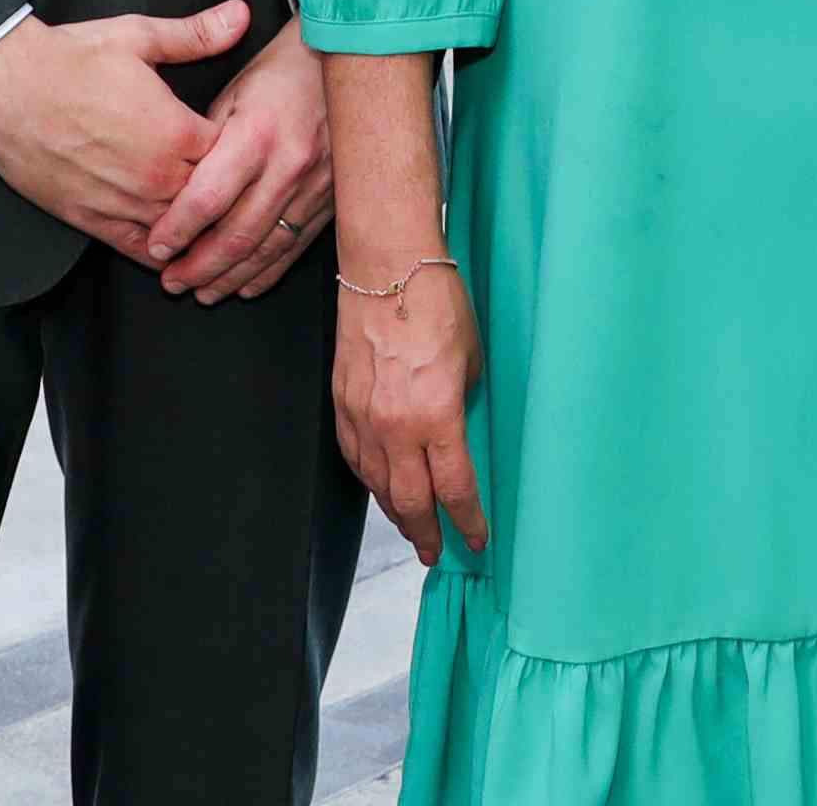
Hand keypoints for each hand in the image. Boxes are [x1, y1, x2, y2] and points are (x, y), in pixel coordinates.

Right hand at [0, 0, 247, 262]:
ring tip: (214, 228)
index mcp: (176, 130)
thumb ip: (195, 34)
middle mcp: (156, 174)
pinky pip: (140, 250)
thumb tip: (241, 15)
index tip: (244, 146)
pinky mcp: (92, 220)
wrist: (4, 85)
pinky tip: (174, 253)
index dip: (241, 151)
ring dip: (197, 228)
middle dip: (224, 193)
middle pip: (212, 199)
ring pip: (181, 230)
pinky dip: (161, 254)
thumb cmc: (69, 59)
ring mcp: (124, 202)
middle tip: (237, 193)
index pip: (233, 155)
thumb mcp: (138, 37)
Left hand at [143, 16, 333, 303]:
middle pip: (237, 234)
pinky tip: (244, 285)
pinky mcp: (331, 199)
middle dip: (199, 266)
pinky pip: (295, 246)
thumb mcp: (235, 91)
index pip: (208, 198)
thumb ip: (206, 142)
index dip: (177, 229)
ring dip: (229, 277)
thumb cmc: (283, 71)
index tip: (155, 248)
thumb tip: (176, 189)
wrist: (350, 61)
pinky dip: (267, 272)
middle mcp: (289, 166)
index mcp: (257, 135)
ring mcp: (315, 187)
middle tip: (170, 281)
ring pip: (267, 249)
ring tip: (201, 291)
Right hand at [334, 258, 486, 563]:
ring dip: (394, 511)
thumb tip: (455, 428)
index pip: (453, 489)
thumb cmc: (437, 303)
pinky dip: (367, 479)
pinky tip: (377, 486)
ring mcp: (362, 416)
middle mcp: (395, 426)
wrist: (386, 265)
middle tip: (433, 552)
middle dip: (424, 533)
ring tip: (409, 526)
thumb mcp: (471, 359)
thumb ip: (462, 403)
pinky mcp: (341, 401)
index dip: (467, 523)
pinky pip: (352, 456)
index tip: (476, 542)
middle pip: (409, 501)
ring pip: (376, 484)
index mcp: (437, 417)